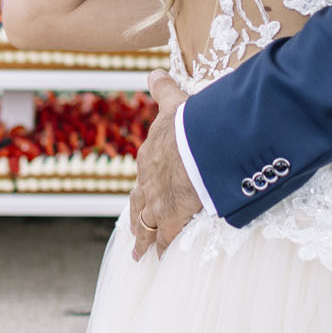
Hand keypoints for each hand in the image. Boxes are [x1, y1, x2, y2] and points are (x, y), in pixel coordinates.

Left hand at [128, 70, 201, 260]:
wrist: (196, 145)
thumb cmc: (189, 122)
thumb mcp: (175, 102)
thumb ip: (163, 89)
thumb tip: (154, 72)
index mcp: (151, 153)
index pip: (146, 171)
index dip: (147, 182)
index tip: (145, 190)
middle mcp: (147, 179)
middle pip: (138, 202)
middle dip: (138, 215)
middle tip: (135, 228)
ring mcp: (156, 201)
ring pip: (145, 223)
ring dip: (143, 237)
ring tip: (139, 252)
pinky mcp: (171, 219)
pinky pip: (164, 239)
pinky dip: (162, 250)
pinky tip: (160, 259)